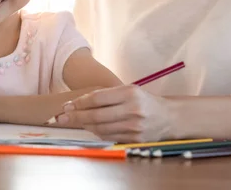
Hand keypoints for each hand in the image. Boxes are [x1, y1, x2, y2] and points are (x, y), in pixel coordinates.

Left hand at [56, 85, 176, 142]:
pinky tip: (90, 128)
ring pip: (101, 128)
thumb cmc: (144, 101)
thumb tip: (80, 103)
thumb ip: (107, 95)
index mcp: (130, 93)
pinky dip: (97, 132)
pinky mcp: (135, 139)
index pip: (98, 98)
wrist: (169, 117)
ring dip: (85, 125)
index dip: (80, 102)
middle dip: (76, 116)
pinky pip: (109, 137)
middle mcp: (133, 110)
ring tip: (74, 121)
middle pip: (96, 115)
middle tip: (61, 116)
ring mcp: (134, 126)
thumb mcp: (129, 90)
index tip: (67, 105)